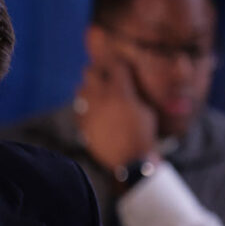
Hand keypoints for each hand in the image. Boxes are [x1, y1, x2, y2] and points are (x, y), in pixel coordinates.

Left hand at [74, 55, 158, 170]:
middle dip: (99, 70)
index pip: (115, 65)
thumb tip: (128, 85)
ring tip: (99, 93)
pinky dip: (85, 104)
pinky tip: (94, 109)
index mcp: (120, 92)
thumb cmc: (143, 135)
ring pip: (81, 87)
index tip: (121, 65)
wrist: (128, 161)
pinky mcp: (82, 123)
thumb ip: (134, 93)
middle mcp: (100, 97)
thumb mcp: (146, 110)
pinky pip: (78, 106)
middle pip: (91, 71)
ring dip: (90, 87)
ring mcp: (88, 110)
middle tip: (107, 75)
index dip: (118, 63)